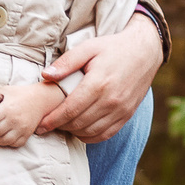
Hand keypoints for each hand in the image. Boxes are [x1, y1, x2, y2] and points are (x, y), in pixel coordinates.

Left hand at [0, 80, 62, 146]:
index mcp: (7, 108)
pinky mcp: (27, 134)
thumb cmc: (20, 94)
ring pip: (3, 141)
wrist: (39, 99)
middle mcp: (14, 120)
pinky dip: (9, 142)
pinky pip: (15, 144)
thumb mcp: (5, 90)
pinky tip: (8, 135)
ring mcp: (21, 129)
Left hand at [36, 14, 161, 142]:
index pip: (70, 110)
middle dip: (59, 127)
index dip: (52, 120)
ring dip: (73, 132)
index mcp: (98, 83)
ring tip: (62, 125)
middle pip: (78, 123)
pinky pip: (105, 135)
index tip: (40, 124)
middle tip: (46, 125)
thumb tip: (45, 76)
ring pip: (91, 132)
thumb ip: (66, 63)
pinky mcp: (126, 116)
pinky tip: (79, 129)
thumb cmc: (113, 49)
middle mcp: (111, 100)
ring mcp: (121, 111)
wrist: (144, 52)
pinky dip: (90, 136)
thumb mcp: (88, 48)